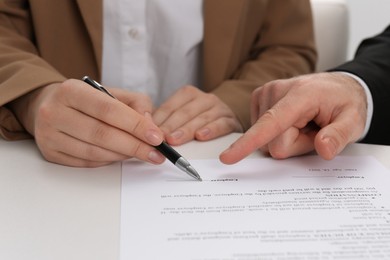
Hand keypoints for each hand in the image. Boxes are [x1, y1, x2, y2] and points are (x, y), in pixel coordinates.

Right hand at [9, 79, 165, 166]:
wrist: (52, 105)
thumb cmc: (88, 100)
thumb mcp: (113, 93)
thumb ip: (137, 104)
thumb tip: (150, 126)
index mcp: (71, 90)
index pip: (109, 110)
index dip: (136, 125)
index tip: (156, 137)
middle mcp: (55, 112)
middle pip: (102, 134)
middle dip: (134, 146)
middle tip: (156, 153)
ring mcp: (49, 135)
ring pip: (94, 152)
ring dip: (123, 155)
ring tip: (141, 154)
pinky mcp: (50, 153)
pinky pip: (87, 163)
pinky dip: (108, 161)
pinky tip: (120, 156)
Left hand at [152, 85, 242, 144]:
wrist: (227, 116)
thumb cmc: (199, 118)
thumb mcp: (182, 114)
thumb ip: (166, 120)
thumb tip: (146, 131)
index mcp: (188, 94)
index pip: (170, 107)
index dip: (159, 120)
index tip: (149, 131)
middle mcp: (204, 98)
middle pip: (184, 113)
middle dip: (171, 127)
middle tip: (160, 138)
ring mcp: (219, 108)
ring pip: (201, 118)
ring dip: (186, 130)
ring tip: (174, 141)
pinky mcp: (231, 120)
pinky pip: (221, 124)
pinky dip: (211, 130)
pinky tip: (201, 136)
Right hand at [220, 72, 367, 163]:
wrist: (337, 87)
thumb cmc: (344, 104)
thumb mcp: (354, 121)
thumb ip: (339, 136)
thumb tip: (323, 148)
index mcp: (300, 95)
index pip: (270, 124)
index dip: (249, 143)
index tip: (227, 158)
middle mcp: (276, 91)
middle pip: (273, 142)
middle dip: (294, 145)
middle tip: (313, 130)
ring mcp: (265, 93)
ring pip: (266, 139)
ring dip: (286, 139)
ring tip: (305, 124)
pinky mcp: (259, 99)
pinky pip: (262, 131)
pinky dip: (278, 132)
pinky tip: (293, 121)